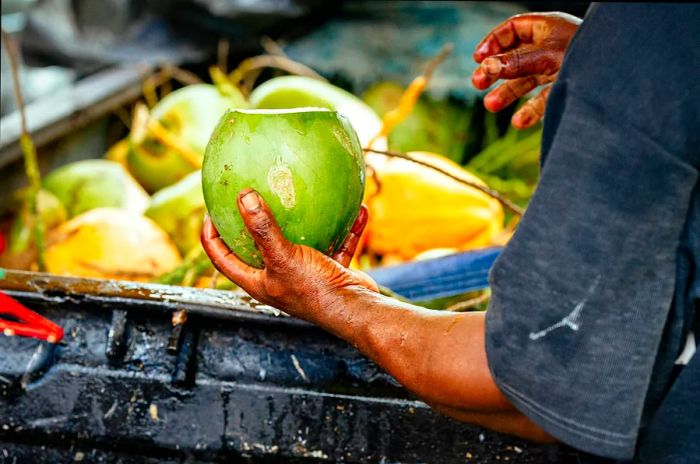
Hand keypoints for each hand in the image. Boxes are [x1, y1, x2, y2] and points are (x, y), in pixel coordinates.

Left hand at [201, 189, 377, 320]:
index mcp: (258, 281)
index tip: (210, 211)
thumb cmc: (314, 291)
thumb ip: (263, 229)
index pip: (222, 258)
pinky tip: (357, 210)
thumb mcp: (284, 257)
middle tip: (251, 194)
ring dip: (306, 221)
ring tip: (303, 195)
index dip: (211, 236)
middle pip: (258, 247)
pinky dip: (345, 229)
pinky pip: (336, 244)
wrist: (356, 310)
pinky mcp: (330, 270)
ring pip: (300, 242)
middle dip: (254, 222)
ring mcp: (304, 274)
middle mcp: (278, 278)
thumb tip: (243, 196)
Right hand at [471, 12, 580, 128]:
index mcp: (549, 27)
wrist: (623, 82)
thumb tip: (485, 67)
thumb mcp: (547, 56)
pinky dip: (530, 111)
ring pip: (526, 80)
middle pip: (515, 56)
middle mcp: (552, 47)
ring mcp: (558, 69)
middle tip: (477, 84)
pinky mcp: (566, 90)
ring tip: (490, 106)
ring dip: (507, 93)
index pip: (513, 29)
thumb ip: (516, 62)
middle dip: (496, 71)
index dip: (493, 42)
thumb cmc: (589, 55)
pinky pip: (543, 100)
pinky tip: (518, 121)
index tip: (478, 59)